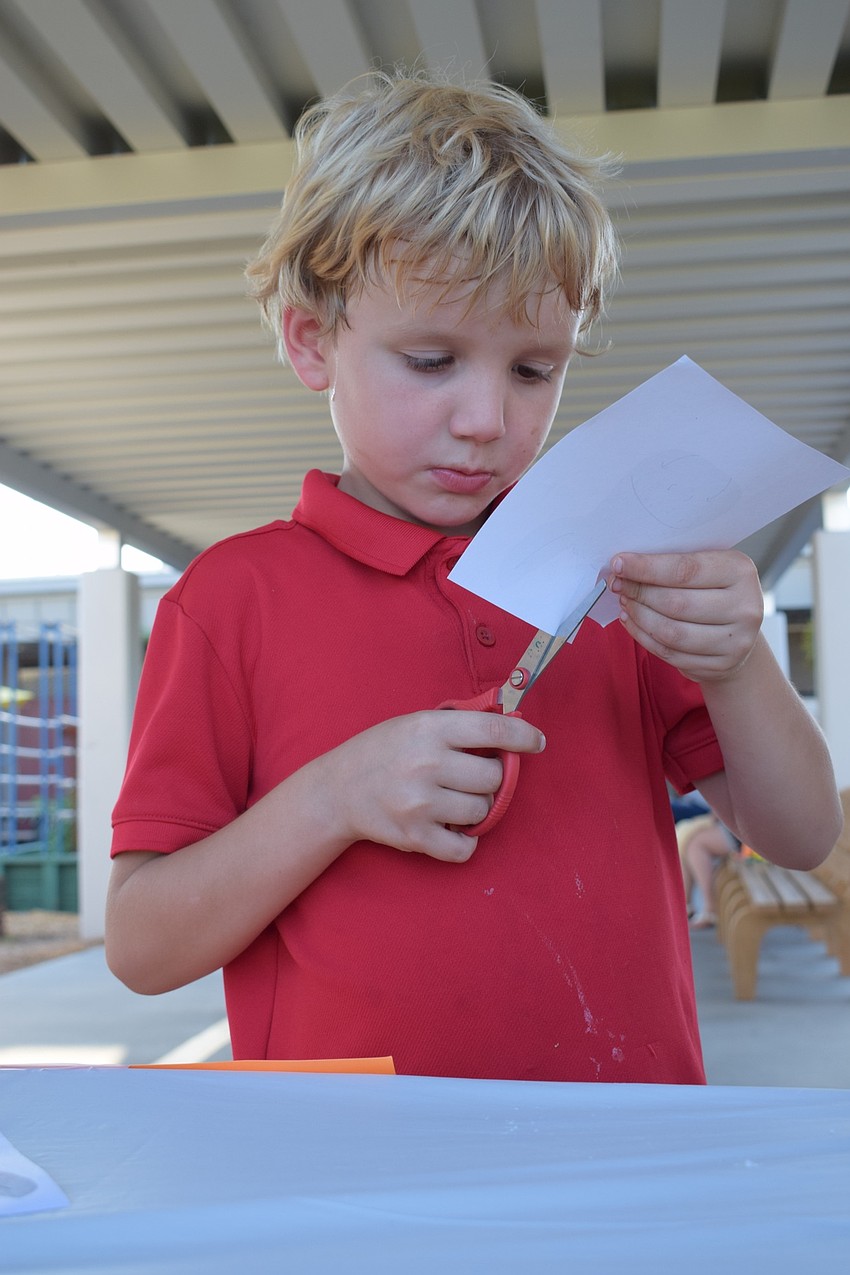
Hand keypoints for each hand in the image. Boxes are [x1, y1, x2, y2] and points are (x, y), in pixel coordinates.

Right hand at [322, 709, 545, 862]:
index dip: (524, 736)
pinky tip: (453, 828)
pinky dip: (466, 842)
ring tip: (455, 800)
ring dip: (476, 808)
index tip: (536, 742)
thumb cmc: (382, 751)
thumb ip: (458, 725)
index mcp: (429, 729)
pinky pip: (464, 848)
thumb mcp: (415, 722)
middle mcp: (427, 764)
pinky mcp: (415, 836)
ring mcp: (421, 803)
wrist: (337, 790)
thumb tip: (510, 725)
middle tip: (472, 777)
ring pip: (482, 811)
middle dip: (490, 778)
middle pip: (492, 777)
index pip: (494, 731)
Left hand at [606, 549, 763, 683]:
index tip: (618, 564)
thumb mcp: (706, 566)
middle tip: (618, 585)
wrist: (739, 630)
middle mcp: (745, 607)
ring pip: (671, 632)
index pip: (685, 570)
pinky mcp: (720, 665)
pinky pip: (671, 654)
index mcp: (740, 571)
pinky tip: (633, 622)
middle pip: (675, 603)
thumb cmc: (715, 590)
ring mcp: (735, 641)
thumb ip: (674, 563)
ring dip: (639, 616)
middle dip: (639, 592)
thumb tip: (625, 564)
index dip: (646, 568)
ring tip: (625, 603)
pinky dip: (644, 637)